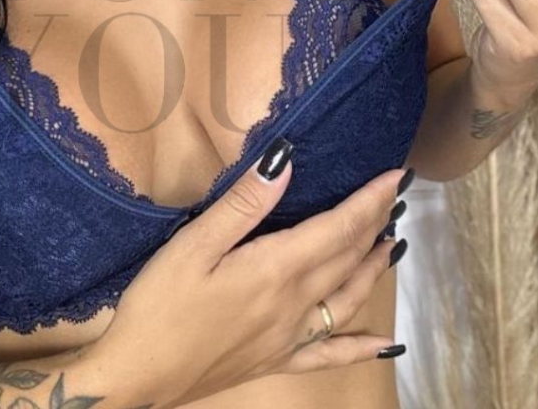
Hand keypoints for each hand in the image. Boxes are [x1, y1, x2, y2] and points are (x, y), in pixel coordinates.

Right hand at [85, 142, 408, 407]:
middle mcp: (294, 305)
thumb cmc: (160, 304)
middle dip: (375, 224)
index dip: (369, 201)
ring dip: (373, 270)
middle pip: (347, 258)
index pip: (337, 229)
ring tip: (393, 245)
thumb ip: (243, 204)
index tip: (395, 175)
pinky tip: (385, 344)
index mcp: (276, 270)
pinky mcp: (276, 361)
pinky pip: (329, 355)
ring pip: (346, 300)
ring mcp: (289, 338)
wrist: (140, 375)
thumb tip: (285, 161)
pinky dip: (362, 347)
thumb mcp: (194, 244)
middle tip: (396, 196)